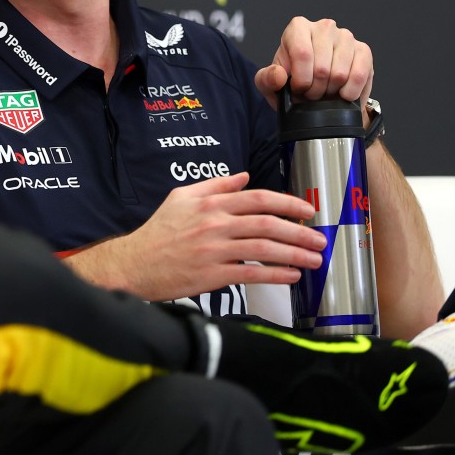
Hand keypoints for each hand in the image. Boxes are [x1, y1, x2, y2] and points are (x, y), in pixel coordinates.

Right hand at [76, 173, 321, 299]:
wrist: (134, 263)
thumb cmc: (158, 232)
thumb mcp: (181, 198)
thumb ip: (214, 185)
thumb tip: (243, 177)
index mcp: (209, 203)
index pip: (258, 198)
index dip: (288, 203)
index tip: (308, 210)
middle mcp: (214, 224)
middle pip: (268, 224)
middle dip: (300, 232)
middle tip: (319, 240)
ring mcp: (214, 250)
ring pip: (264, 249)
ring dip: (294, 255)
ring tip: (313, 260)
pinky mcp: (212, 275)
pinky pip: (251, 274)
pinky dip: (275, 275)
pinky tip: (291, 277)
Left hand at [254, 16, 372, 107]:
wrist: (312, 88)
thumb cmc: (290, 80)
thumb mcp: (269, 83)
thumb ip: (267, 79)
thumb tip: (279, 76)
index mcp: (298, 28)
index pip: (302, 53)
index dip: (301, 79)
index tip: (298, 89)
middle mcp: (324, 27)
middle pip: (322, 67)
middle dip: (315, 90)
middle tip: (311, 94)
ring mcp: (346, 37)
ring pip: (341, 74)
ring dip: (331, 92)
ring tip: (324, 92)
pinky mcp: (364, 50)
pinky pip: (361, 75)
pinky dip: (350, 92)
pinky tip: (342, 94)